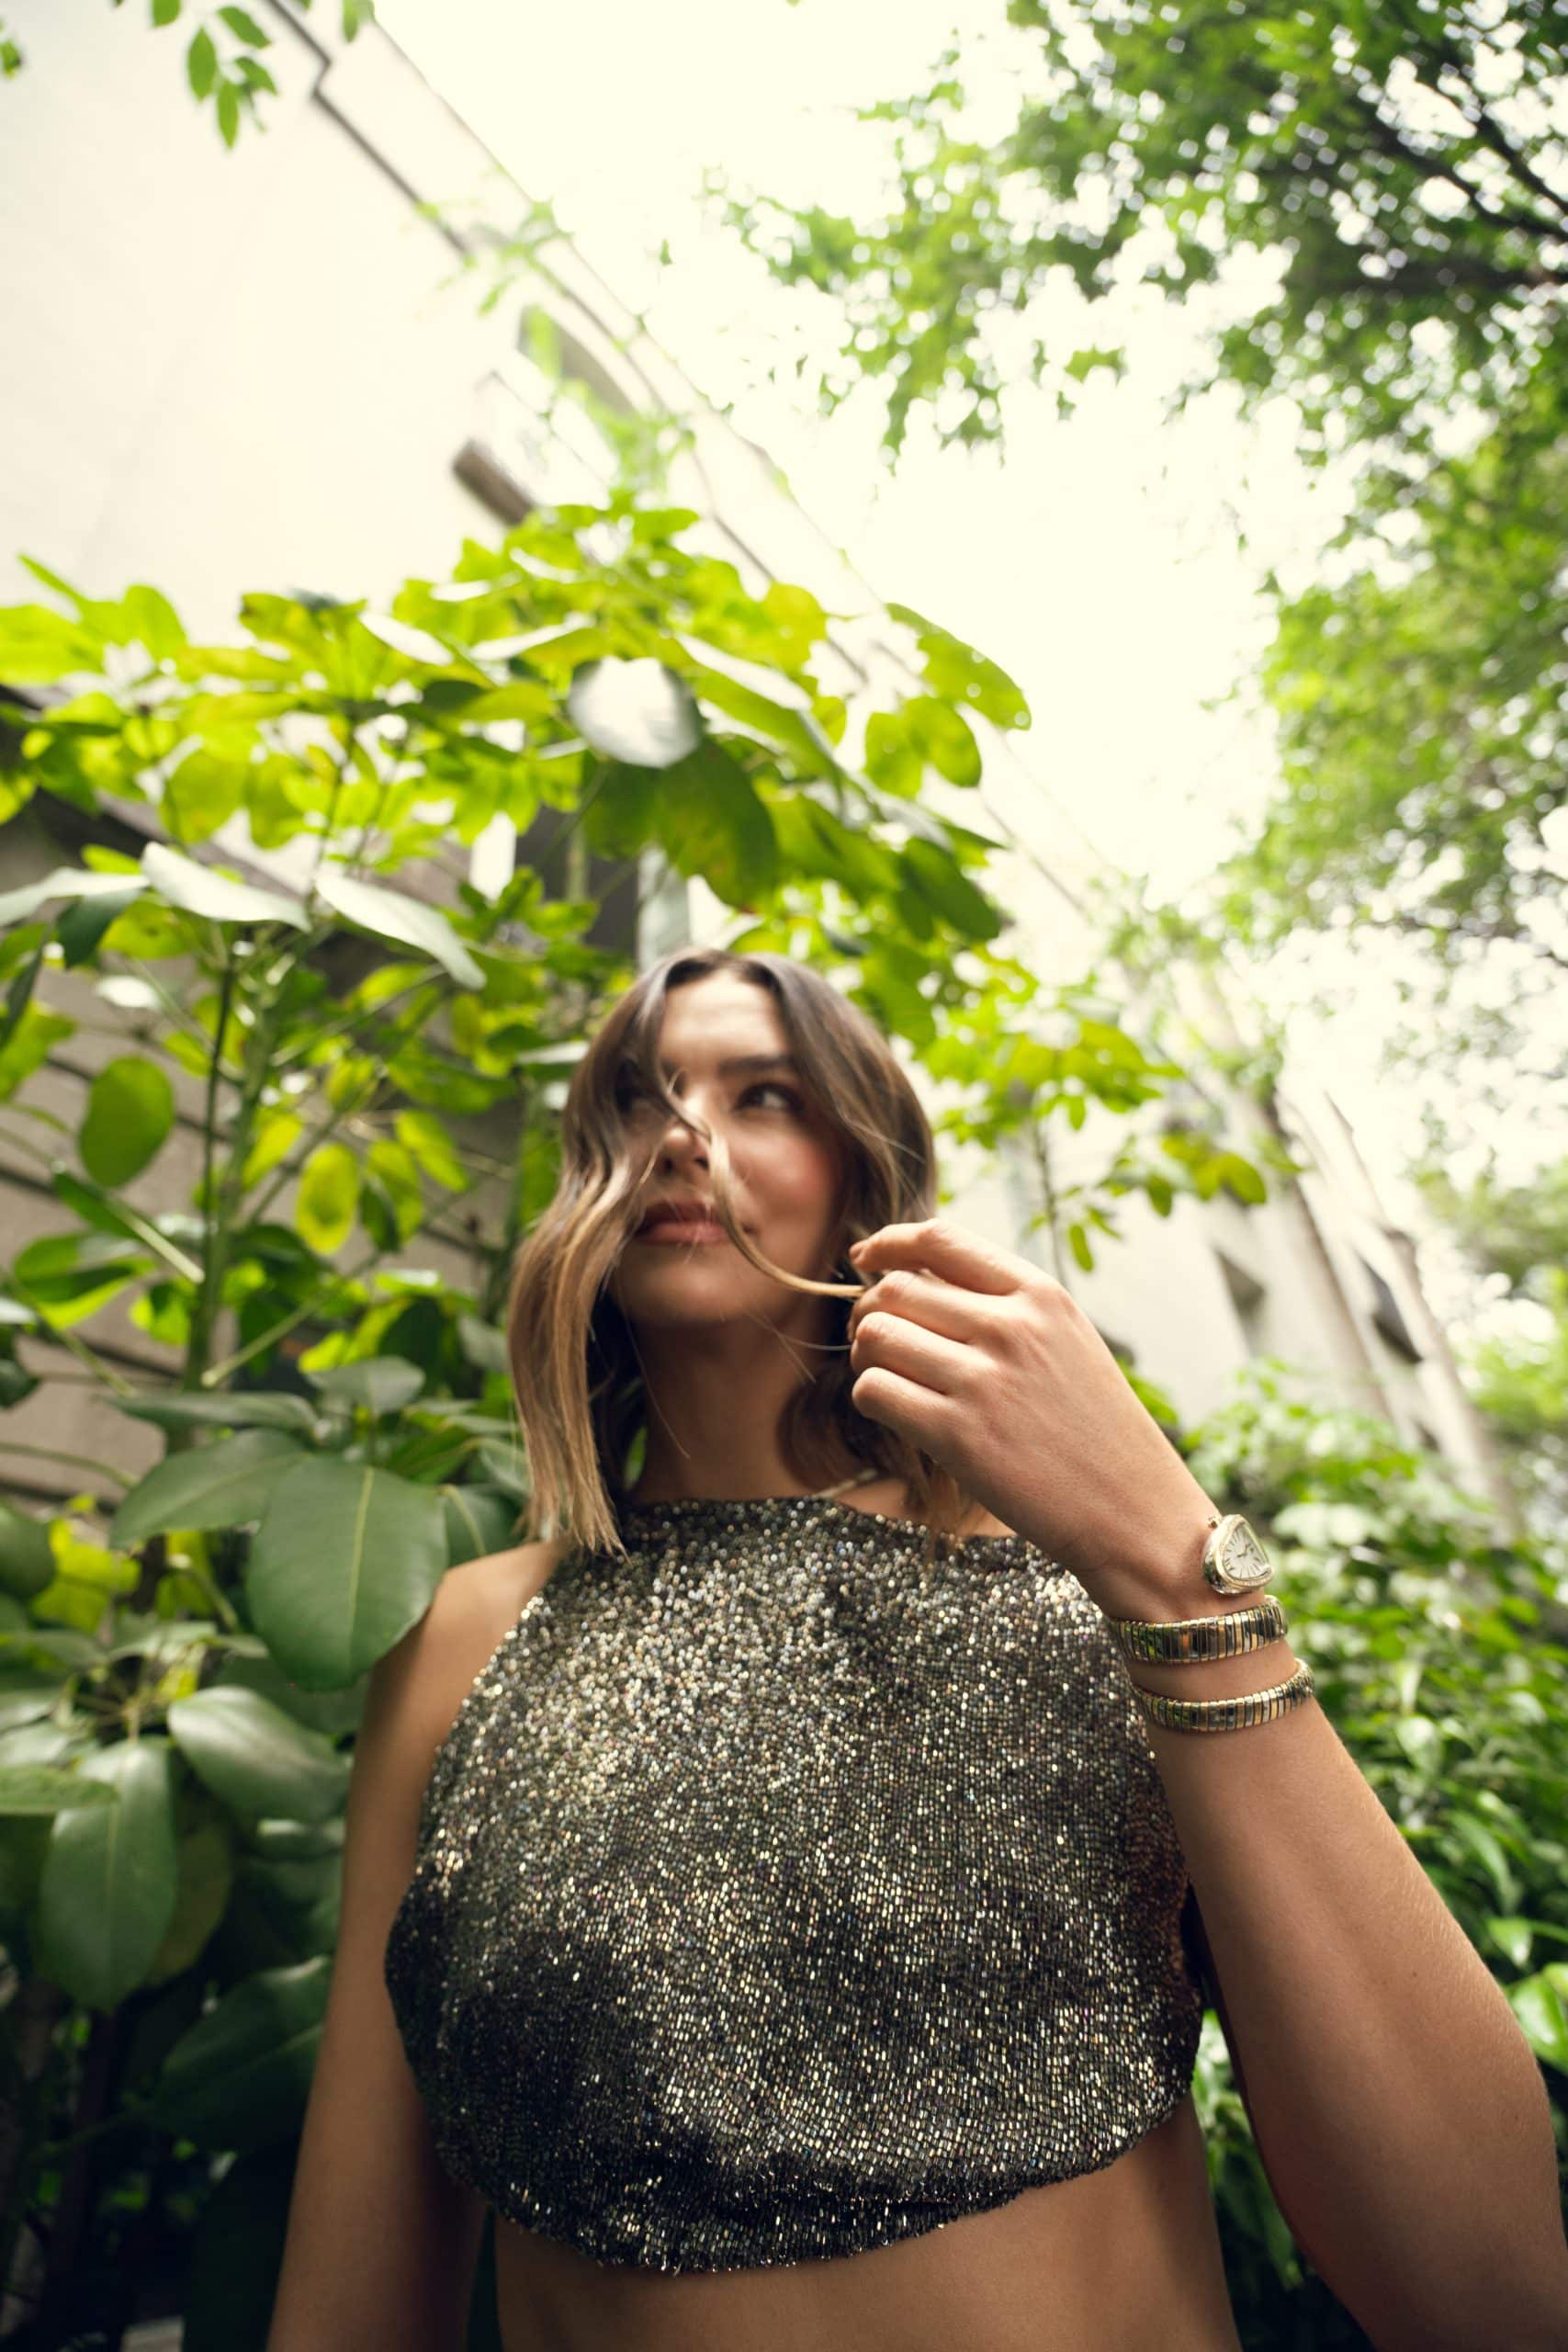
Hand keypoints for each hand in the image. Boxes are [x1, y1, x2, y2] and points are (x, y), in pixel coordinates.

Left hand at [845, 1217, 1219, 1616]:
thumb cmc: (1095, 1430)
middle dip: (871, 1312)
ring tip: (888, 1377)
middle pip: (895, 1289)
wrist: (1133, 1510)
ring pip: (876, 1335)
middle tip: (878, 1342)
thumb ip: (1005, 1306)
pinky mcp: (958, 1436)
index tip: (866, 1258)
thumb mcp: (1067, 1342)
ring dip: (867, 1356)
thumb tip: (916, 1279)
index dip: (889, 1244)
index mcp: (1040, 1295)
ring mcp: (983, 1380)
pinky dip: (871, 1398)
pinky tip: (897, 1413)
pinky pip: (874, 1391)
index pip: (940, 1239)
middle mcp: (1011, 1327)